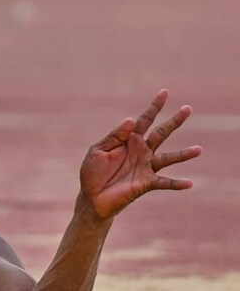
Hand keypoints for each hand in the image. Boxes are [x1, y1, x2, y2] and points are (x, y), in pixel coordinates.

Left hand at [80, 90, 201, 218]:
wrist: (91, 197)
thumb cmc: (93, 172)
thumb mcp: (98, 150)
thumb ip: (114, 136)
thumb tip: (131, 119)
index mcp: (129, 140)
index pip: (144, 120)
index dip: (154, 107)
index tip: (164, 92)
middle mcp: (141, 151)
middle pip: (161, 133)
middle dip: (174, 121)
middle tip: (188, 108)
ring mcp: (146, 166)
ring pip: (168, 157)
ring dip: (183, 154)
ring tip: (199, 150)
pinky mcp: (146, 183)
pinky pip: (164, 182)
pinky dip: (176, 183)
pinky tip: (189, 183)